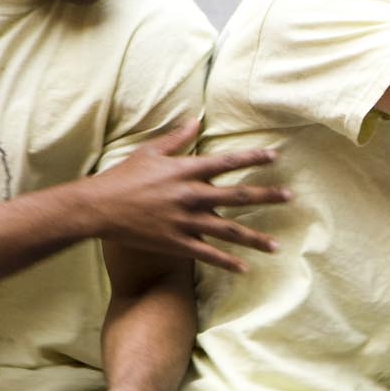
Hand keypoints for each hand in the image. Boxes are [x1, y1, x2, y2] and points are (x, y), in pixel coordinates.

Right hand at [85, 123, 288, 274]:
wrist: (99, 208)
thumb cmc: (123, 177)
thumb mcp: (149, 152)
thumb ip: (177, 139)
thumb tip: (195, 121)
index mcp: (185, 170)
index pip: (227, 161)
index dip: (253, 157)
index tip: (276, 156)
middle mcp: (190, 195)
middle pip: (237, 196)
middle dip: (266, 196)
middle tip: (290, 197)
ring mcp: (185, 221)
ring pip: (229, 230)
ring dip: (254, 239)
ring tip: (276, 246)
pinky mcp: (176, 242)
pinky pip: (208, 254)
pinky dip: (227, 263)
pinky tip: (245, 269)